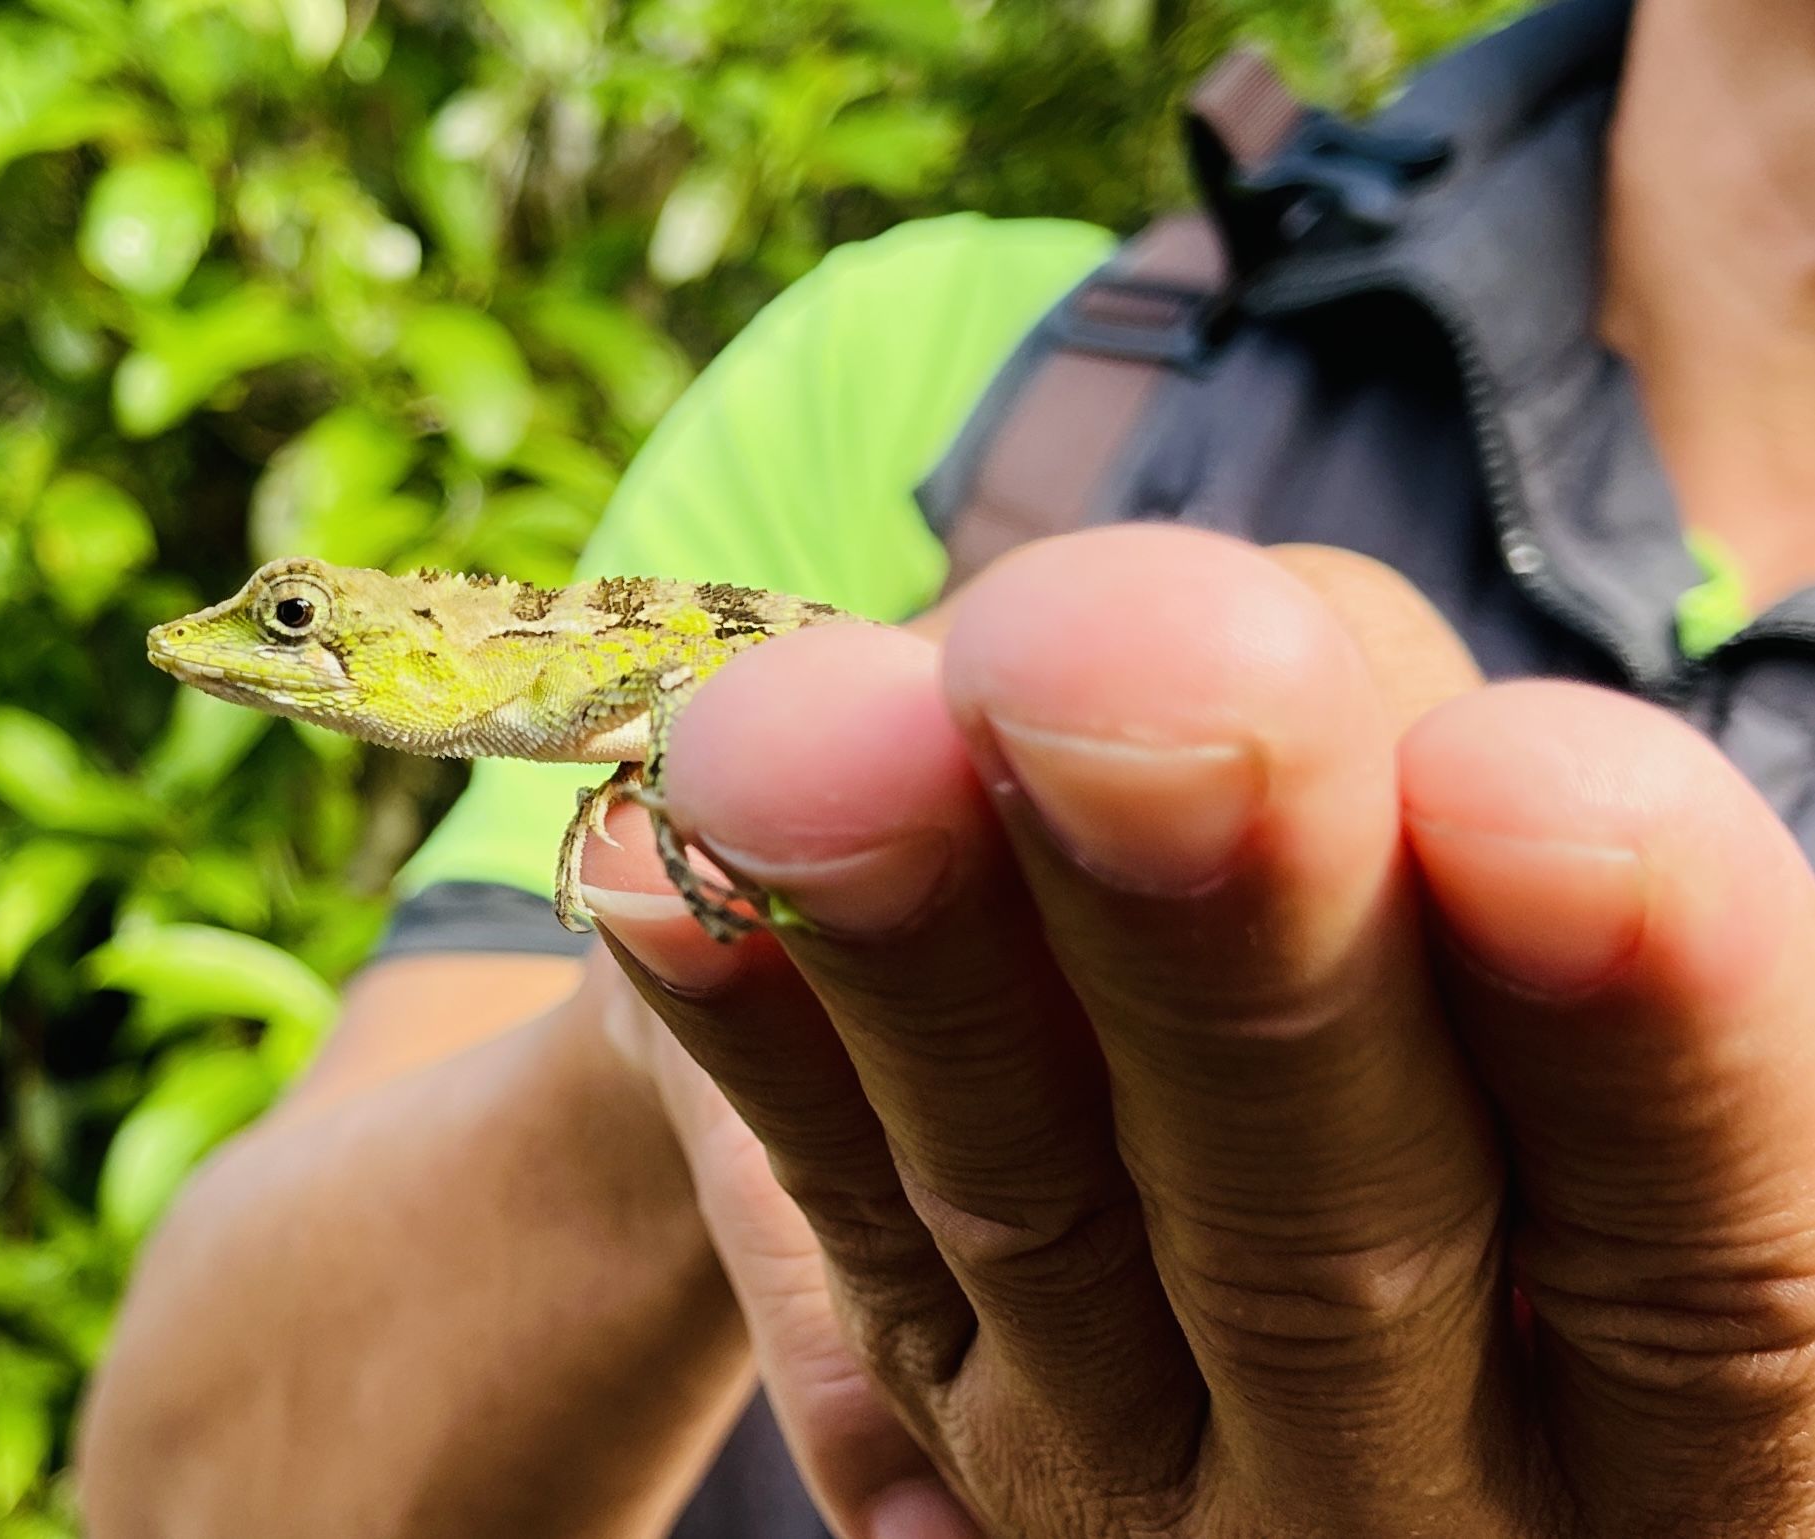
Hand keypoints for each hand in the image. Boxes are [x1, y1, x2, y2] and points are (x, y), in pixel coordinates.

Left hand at [589, 526, 1814, 1536]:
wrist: (1270, 1307)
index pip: (1693, 1245)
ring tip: (803, 730)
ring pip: (1032, 1212)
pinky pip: (846, 1235)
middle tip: (1107, 650)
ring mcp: (1140, 1470)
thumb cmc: (1548, 1129)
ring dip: (917, 955)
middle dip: (1219, 930)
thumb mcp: (1618, 1026)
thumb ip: (1577, 934)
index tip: (1526, 786)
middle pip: (1330, 1231)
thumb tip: (1472, 789)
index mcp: (1682, 1414)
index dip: (1629, 1021)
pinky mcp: (939, 1413)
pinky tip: (647, 865)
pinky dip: (754, 1037)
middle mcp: (1406, 1482)